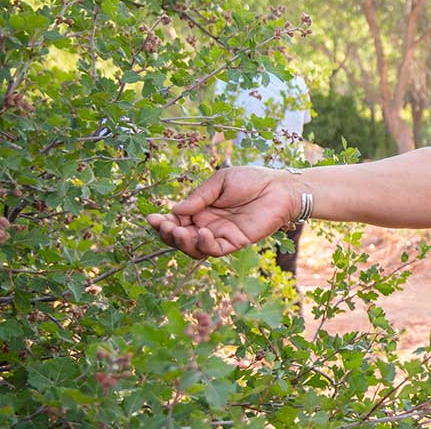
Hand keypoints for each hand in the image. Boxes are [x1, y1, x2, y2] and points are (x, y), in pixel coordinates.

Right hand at [147, 166, 298, 258]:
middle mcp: (208, 224)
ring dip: (183, 243)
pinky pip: (215, 250)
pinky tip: (201, 233)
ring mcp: (221, 234)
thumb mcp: (220, 182)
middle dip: (168, 234)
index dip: (162, 222)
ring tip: (179, 232)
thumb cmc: (252, 179)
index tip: (150, 219)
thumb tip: (175, 211)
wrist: (279, 187)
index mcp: (201, 209)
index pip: (176, 221)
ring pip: (194, 248)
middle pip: (181, 238)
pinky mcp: (235, 242)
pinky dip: (205, 245)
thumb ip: (199, 197)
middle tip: (165, 227)